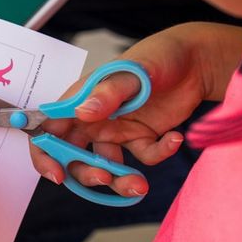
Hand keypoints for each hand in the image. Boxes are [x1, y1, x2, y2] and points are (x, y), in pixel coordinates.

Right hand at [30, 23, 241, 197]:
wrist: (196, 60)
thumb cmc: (158, 56)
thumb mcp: (133, 72)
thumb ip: (108, 92)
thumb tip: (82, 113)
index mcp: (80, 100)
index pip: (48, 130)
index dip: (45, 155)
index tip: (57, 174)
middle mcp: (94, 118)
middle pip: (73, 156)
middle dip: (85, 173)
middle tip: (106, 178)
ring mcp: (117, 130)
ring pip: (106, 166)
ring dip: (120, 180)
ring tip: (140, 185)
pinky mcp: (141, 138)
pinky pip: (142, 158)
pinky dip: (158, 155)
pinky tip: (174, 139)